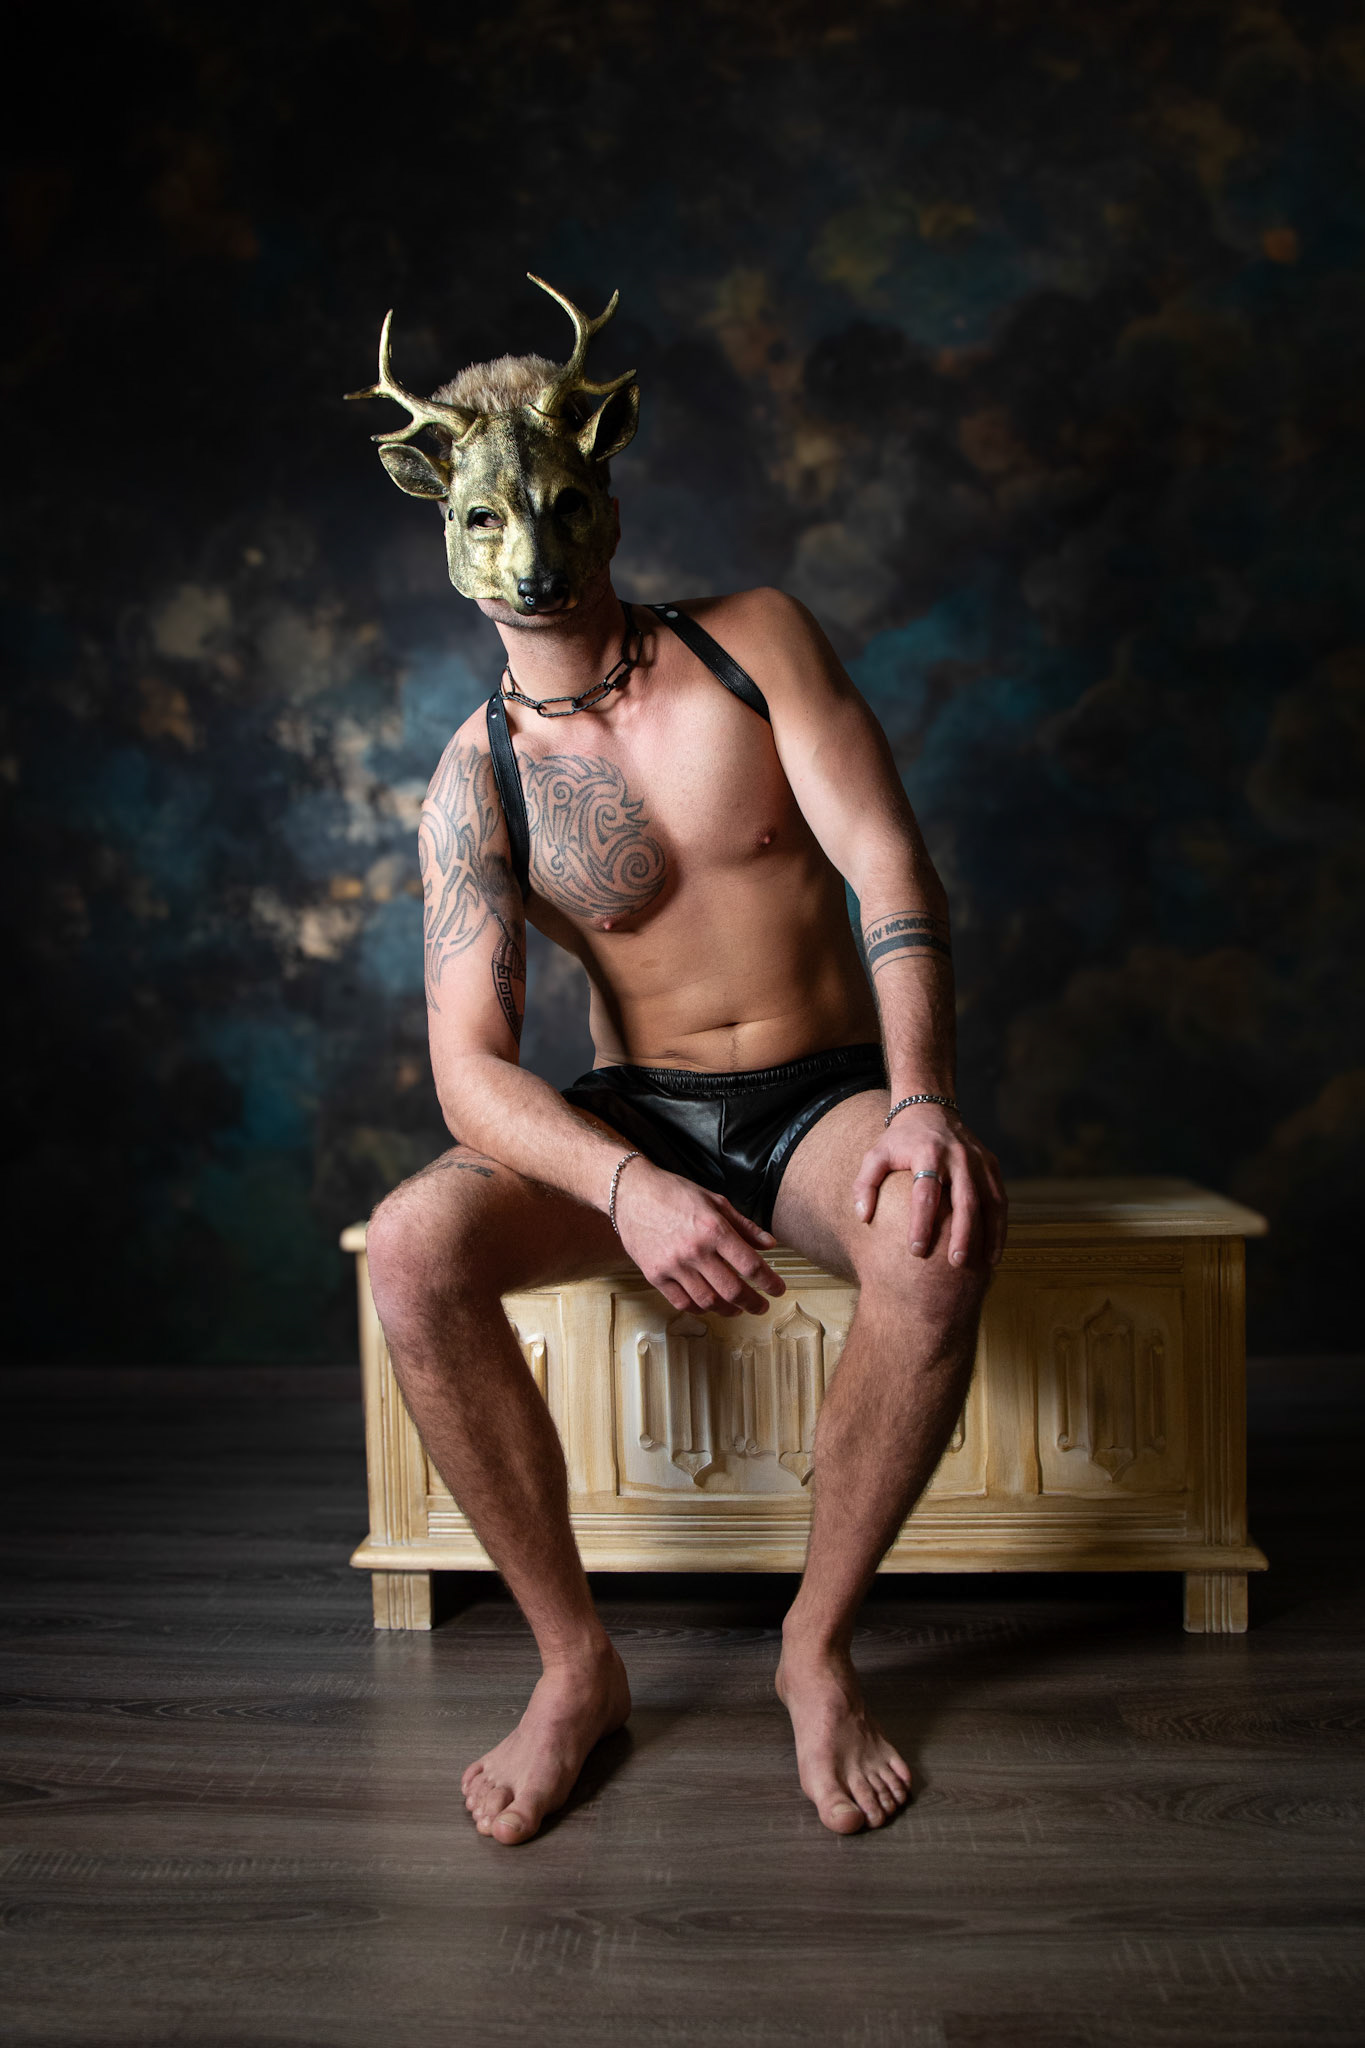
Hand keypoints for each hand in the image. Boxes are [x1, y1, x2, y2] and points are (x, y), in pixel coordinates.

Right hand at [613, 1159, 786, 1315]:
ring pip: (708, 1301)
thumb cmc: (674, 1193)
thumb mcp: (715, 1200)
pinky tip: (709, 1305)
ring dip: (728, 1310)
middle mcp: (695, 1250)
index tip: (778, 1290)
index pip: (750, 1264)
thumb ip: (744, 1225)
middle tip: (762, 1307)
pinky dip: (699, 1309)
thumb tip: (770, 1244)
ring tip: (737, 1309)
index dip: (769, 1282)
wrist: (631, 1192)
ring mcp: (673, 1265)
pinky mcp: (655, 1275)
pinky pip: (682, 1302)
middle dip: (753, 1303)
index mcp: (714, 1229)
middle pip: (732, 1290)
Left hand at [851, 1106, 1006, 1267]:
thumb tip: (863, 1217)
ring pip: (990, 1201)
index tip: (916, 1251)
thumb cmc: (900, 1140)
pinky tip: (994, 1251)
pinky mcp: (991, 1165)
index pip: (925, 1193)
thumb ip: (864, 1184)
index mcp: (928, 1153)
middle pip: (964, 1199)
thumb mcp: (876, 1154)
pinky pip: (1000, 1199)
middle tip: (955, 1262)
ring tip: (982, 1264)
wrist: (930, 1109)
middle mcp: (957, 1156)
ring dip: (988, 1234)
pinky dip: (1000, 1226)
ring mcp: (978, 1161)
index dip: (921, 1223)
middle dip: (962, 1233)